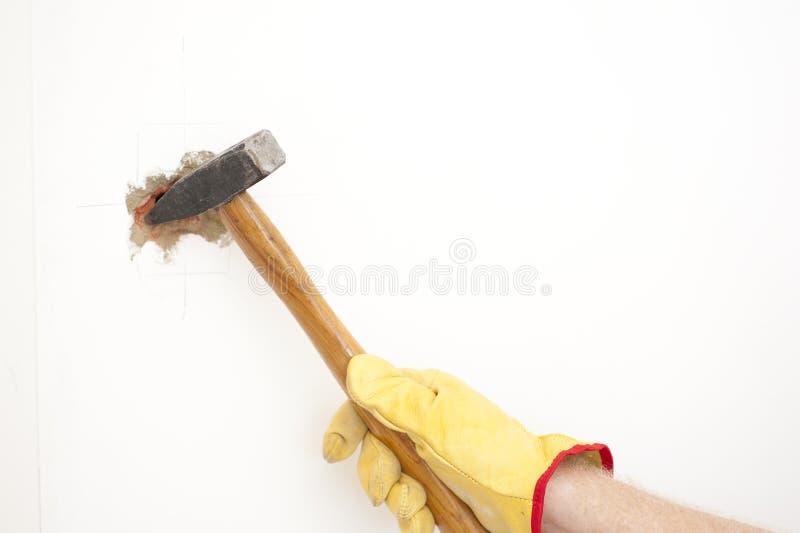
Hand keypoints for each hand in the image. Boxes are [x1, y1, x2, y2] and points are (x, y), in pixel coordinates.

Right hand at [322, 354, 611, 531]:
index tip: (336, 449)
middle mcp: (423, 425)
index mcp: (422, 397)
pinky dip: (414, 516)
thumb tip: (358, 368)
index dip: (347, 424)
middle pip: (374, 446)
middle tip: (391, 483)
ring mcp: (431, 458)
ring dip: (399, 497)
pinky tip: (428, 518)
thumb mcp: (437, 421)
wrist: (531, 497)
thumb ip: (393, 398)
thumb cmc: (493, 454)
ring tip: (420, 503)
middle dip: (377, 471)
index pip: (367, 401)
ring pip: (389, 479)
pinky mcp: (439, 487)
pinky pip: (409, 503)